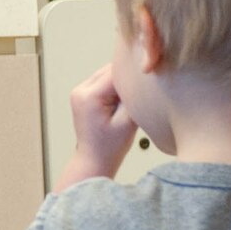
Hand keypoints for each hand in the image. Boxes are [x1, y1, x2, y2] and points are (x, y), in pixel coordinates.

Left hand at [58, 65, 136, 189]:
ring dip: (121, 80)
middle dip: (128, 75)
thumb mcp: (128, 121)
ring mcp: (79, 92)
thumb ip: (134, 97)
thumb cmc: (111, 146)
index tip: (151, 74)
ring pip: (106, 73)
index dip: (135, 72)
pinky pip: (102, 81)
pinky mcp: (83, 95)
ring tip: (136, 92)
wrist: (94, 159)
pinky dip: (115, 85)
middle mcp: (80, 90)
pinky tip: (125, 95)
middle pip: (110, 70)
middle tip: (145, 84)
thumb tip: (143, 78)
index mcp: (89, 96)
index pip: (116, 72)